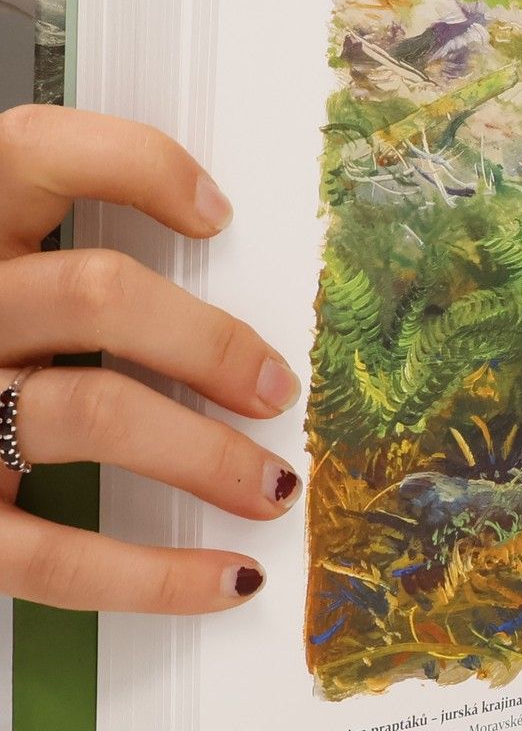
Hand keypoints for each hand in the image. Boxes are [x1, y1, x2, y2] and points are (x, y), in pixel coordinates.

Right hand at [0, 105, 300, 611]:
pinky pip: (52, 556)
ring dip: (205, 455)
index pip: (38, 151)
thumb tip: (213, 243)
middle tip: (275, 386)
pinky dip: (153, 577)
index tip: (218, 214)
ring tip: (274, 485)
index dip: (140, 167)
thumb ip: (56, 251)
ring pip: (90, 412)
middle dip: (207, 343)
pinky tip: (227, 579)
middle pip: (94, 294)